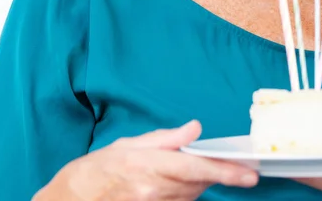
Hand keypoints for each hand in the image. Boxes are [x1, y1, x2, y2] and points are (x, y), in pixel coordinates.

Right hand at [33, 120, 258, 200]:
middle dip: (218, 174)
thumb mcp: (132, 144)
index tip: (249, 175)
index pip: (197, 168)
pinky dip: (185, 194)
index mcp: (150, 165)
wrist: (73, 198)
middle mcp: (154, 191)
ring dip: (200, 184)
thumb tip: (195, 128)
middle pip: (199, 184)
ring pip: (191, 197)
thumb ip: (167, 138)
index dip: (225, 172)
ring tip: (199, 170)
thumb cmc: (101, 167)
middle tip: (237, 167)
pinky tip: (178, 185)